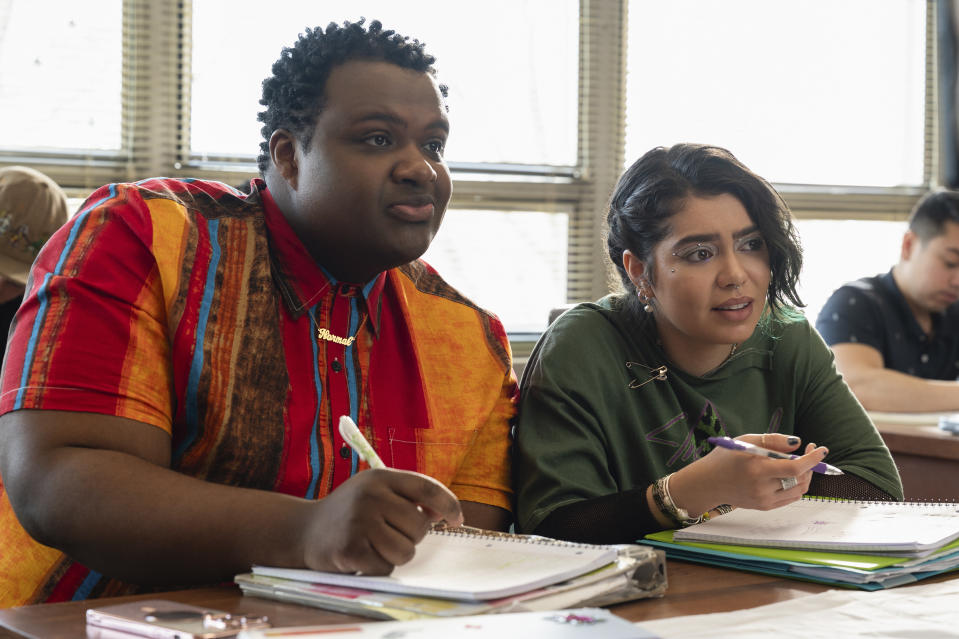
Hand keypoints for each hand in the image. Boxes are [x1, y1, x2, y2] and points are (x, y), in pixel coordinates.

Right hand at [301, 469, 462, 575]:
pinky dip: (377, 567)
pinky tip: (360, 556)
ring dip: (394, 555)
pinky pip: (385, 568)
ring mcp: (359, 521)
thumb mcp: (376, 493)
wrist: (303, 530)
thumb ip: (409, 498)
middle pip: (419, 527)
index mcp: (380, 477)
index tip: (457, 520)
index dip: (448, 504)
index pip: (426, 488)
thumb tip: (445, 513)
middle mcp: (370, 495)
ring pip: (405, 551)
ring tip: (374, 545)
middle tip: (388, 534)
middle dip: (411, 537)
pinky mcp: (349, 549)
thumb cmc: (350, 512)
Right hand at [668, 433, 827, 514]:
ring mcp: (764, 499)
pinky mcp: (764, 506)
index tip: (821, 449)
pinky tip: (792, 475)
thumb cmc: (725, 458)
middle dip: (810, 464)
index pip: (794, 467)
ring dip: (806, 475)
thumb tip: (798, 443)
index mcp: (757, 469)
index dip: (812, 459)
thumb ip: (773, 441)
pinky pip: (790, 497)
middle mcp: (762, 487)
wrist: (708, 483)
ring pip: (798, 489)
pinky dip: (796, 485)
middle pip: (800, 479)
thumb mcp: (745, 441)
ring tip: (800, 463)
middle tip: (809, 451)